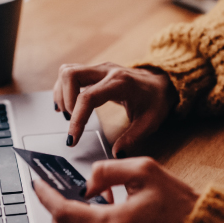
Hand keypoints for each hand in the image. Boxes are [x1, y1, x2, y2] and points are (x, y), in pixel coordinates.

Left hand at [33, 157, 198, 222]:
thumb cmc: (178, 202)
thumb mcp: (145, 170)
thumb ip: (108, 170)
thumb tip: (86, 184)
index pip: (64, 213)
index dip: (46, 197)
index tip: (37, 184)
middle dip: (53, 215)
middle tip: (57, 196)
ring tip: (90, 202)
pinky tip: (107, 215)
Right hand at [53, 62, 174, 157]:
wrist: (161, 83)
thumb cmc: (155, 101)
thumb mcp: (150, 122)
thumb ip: (133, 138)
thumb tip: (116, 154)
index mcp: (120, 83)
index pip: (88, 97)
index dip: (77, 119)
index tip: (73, 139)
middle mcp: (107, 71)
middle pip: (71, 75)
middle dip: (65, 101)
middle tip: (72, 120)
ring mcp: (99, 68)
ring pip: (67, 71)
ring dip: (62, 94)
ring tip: (68, 114)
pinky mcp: (93, 70)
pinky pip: (70, 74)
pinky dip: (63, 89)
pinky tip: (66, 105)